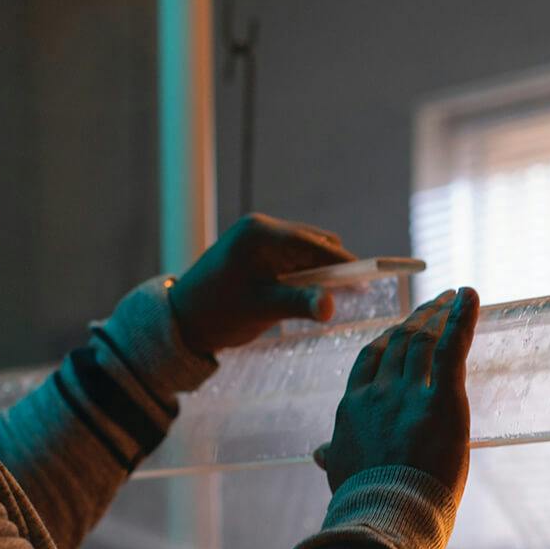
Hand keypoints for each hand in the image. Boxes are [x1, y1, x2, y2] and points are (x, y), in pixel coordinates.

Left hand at [169, 214, 354, 354]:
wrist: (181, 320)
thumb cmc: (218, 313)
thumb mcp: (263, 309)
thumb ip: (300, 304)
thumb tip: (332, 306)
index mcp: (260, 233)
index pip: (313, 244)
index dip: (344, 261)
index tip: (368, 278)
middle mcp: (260, 228)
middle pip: (313, 243)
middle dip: (334, 267)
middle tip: (355, 294)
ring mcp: (256, 237)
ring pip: (303, 251)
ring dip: (319, 272)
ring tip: (335, 297)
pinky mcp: (254, 250)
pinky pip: (290, 257)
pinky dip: (304, 274)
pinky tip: (312, 294)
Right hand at [315, 288, 479, 497]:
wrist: (387, 514)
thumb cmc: (365, 500)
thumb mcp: (341, 472)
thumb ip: (333, 455)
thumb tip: (318, 452)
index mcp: (353, 406)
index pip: (371, 359)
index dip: (389, 339)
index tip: (401, 328)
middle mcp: (378, 392)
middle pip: (400, 343)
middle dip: (418, 319)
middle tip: (436, 303)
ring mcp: (408, 393)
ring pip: (423, 341)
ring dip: (438, 316)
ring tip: (452, 300)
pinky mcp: (442, 399)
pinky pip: (451, 349)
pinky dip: (462, 319)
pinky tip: (469, 295)